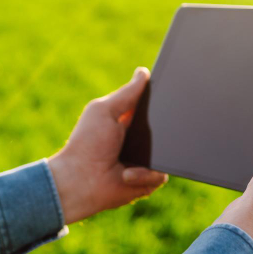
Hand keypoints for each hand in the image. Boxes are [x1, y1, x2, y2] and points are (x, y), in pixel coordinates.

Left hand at [49, 68, 167, 223]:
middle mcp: (138, 140)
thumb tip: (143, 72)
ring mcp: (144, 160)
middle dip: (168, 126)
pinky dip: (144, 174)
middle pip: (165, 128)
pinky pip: (161, 174)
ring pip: (169, 152)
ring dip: (155, 154)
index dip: (162, 99)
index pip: (152, 106)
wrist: (80, 181)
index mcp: (127, 120)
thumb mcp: (104, 111)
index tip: (172, 91)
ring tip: (134, 157)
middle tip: (165, 125)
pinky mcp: (146, 180)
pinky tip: (127, 174)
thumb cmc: (87, 143)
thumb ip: (126, 94)